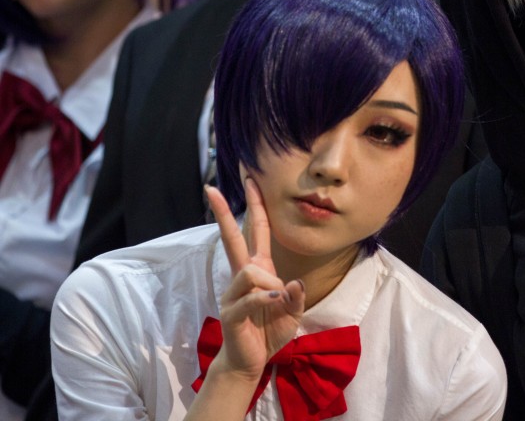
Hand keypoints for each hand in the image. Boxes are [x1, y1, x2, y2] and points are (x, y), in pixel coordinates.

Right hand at [205, 179, 305, 381]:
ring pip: (250, 270)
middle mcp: (242, 277)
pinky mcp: (231, 312)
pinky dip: (266, 298)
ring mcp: (233, 293)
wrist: (252, 361)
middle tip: (210, 190)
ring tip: (278, 299)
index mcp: (258, 270)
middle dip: (223, 214)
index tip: (250, 181)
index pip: (256, 232)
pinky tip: (275, 302)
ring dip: (269, 282)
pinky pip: (251, 297)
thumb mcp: (293, 311)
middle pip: (231, 239)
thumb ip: (296, 296)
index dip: (255, 207)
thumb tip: (292, 283)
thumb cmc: (270, 331)